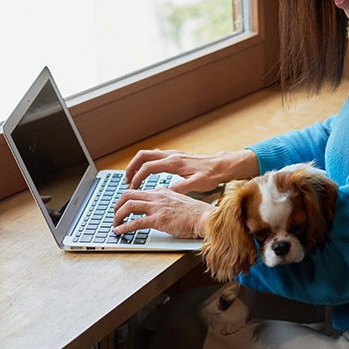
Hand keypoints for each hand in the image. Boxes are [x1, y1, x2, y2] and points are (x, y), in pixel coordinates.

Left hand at [112, 189, 213, 238]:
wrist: (204, 218)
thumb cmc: (194, 213)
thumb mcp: (178, 200)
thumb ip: (166, 200)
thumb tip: (157, 205)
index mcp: (161, 191)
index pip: (138, 191)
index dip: (126, 199)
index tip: (122, 206)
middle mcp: (157, 197)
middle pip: (128, 195)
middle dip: (117, 204)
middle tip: (114, 214)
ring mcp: (157, 208)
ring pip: (128, 206)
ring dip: (118, 215)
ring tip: (115, 223)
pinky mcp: (159, 220)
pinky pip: (136, 222)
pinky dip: (124, 227)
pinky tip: (120, 231)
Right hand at [124, 148, 258, 195]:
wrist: (223, 165)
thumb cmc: (211, 175)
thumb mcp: (197, 184)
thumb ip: (180, 188)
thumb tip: (164, 194)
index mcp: (174, 162)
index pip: (148, 167)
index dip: (137, 178)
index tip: (131, 188)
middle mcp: (171, 156)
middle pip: (143, 156)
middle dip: (131, 167)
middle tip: (125, 181)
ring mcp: (173, 154)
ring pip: (148, 154)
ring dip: (137, 165)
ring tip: (132, 178)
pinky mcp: (176, 156)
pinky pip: (155, 156)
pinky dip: (146, 164)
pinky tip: (147, 174)